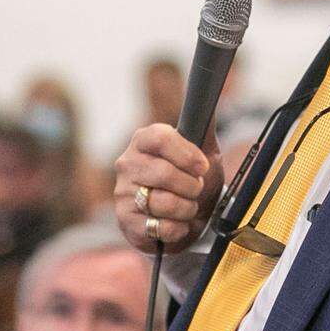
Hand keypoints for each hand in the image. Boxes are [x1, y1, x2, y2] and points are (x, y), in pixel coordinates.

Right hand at [114, 123, 223, 252]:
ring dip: (187, 209)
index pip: (161, 138)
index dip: (187, 155)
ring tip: (187, 207)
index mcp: (144, 140)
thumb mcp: (203, 150)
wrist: (186, 217)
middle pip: (164, 173)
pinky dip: (177, 228)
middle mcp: (128, 163)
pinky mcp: (125, 220)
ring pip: (163, 202)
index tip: (202, 167)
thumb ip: (204, 125)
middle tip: (196, 190)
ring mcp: (123, 192)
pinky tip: (177, 223)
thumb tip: (207, 101)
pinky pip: (159, 226)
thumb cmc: (191, 179)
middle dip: (191, 187)